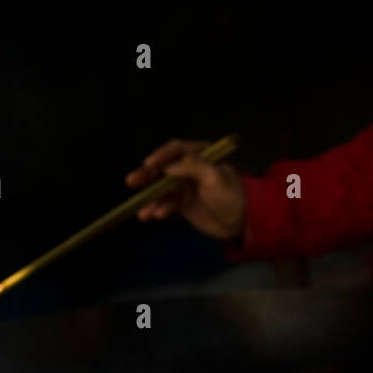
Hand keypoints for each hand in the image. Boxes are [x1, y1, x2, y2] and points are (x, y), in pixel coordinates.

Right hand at [125, 138, 245, 240]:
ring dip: (150, 198)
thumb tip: (167, 167)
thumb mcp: (215, 178)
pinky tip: (154, 216)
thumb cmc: (232, 196)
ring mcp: (185, 186)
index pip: (177, 150)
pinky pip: (166, 204)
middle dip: (147, 176)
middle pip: (163, 168)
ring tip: (142, 211)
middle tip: (131, 181)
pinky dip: (158, 209)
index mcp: (201, 155)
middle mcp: (190, 168)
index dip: (161, 155)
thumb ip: (193, 167)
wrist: (241, 222)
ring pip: (161, 189)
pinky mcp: (183, 203)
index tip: (148, 164)